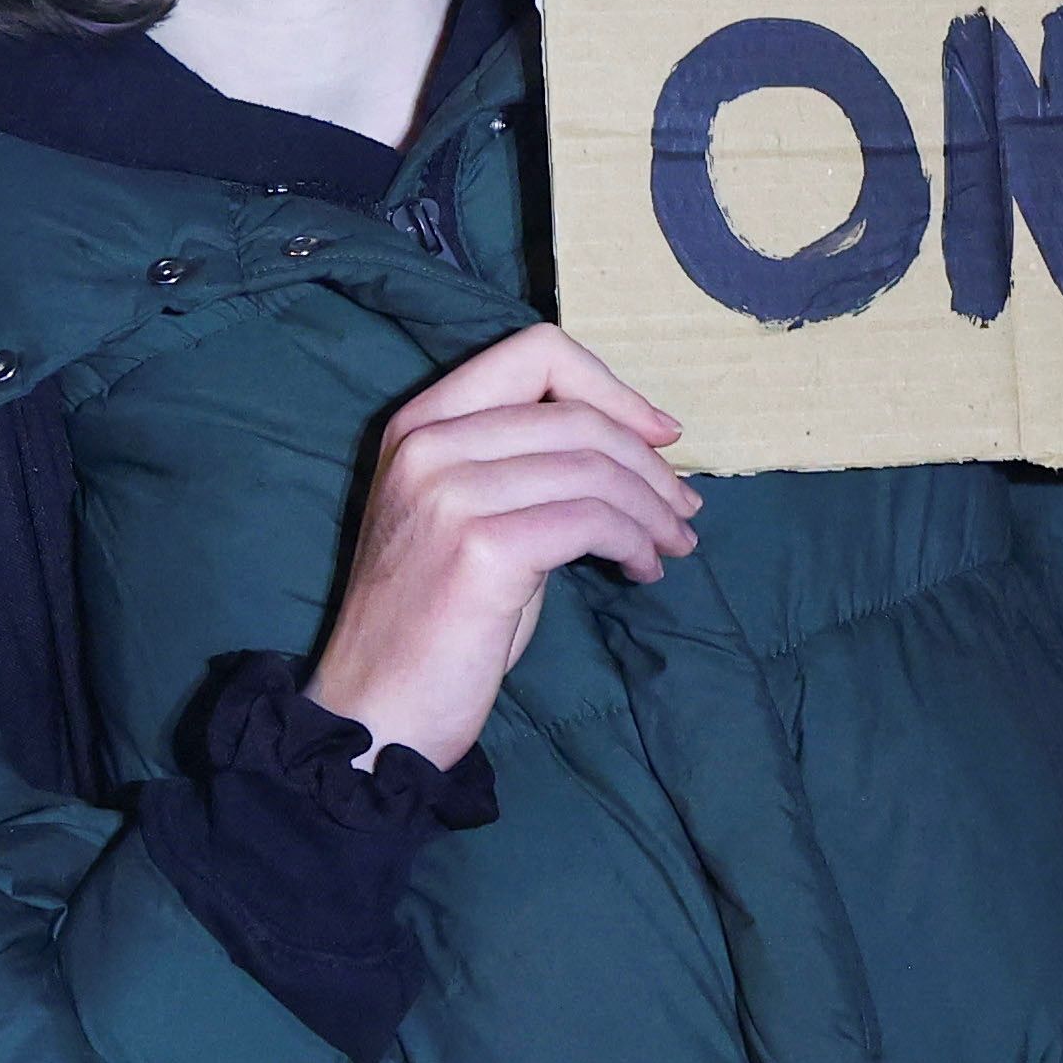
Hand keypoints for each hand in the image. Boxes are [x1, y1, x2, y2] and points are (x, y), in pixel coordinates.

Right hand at [308, 328, 700, 770]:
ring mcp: (450, 493)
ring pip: (595, 468)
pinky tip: (642, 571)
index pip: (535, 352)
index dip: (612, 388)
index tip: (660, 435)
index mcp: (421, 423)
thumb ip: (527, 465)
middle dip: (650, 464)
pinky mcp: (481, 546)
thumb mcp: (469, 516)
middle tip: (684, 510)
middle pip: (579, 415)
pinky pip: (593, 520)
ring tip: (673, 544)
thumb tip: (636, 444)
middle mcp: (429, 445)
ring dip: (654, 509)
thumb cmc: (436, 620)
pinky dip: (636, 542)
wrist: (377, 711)